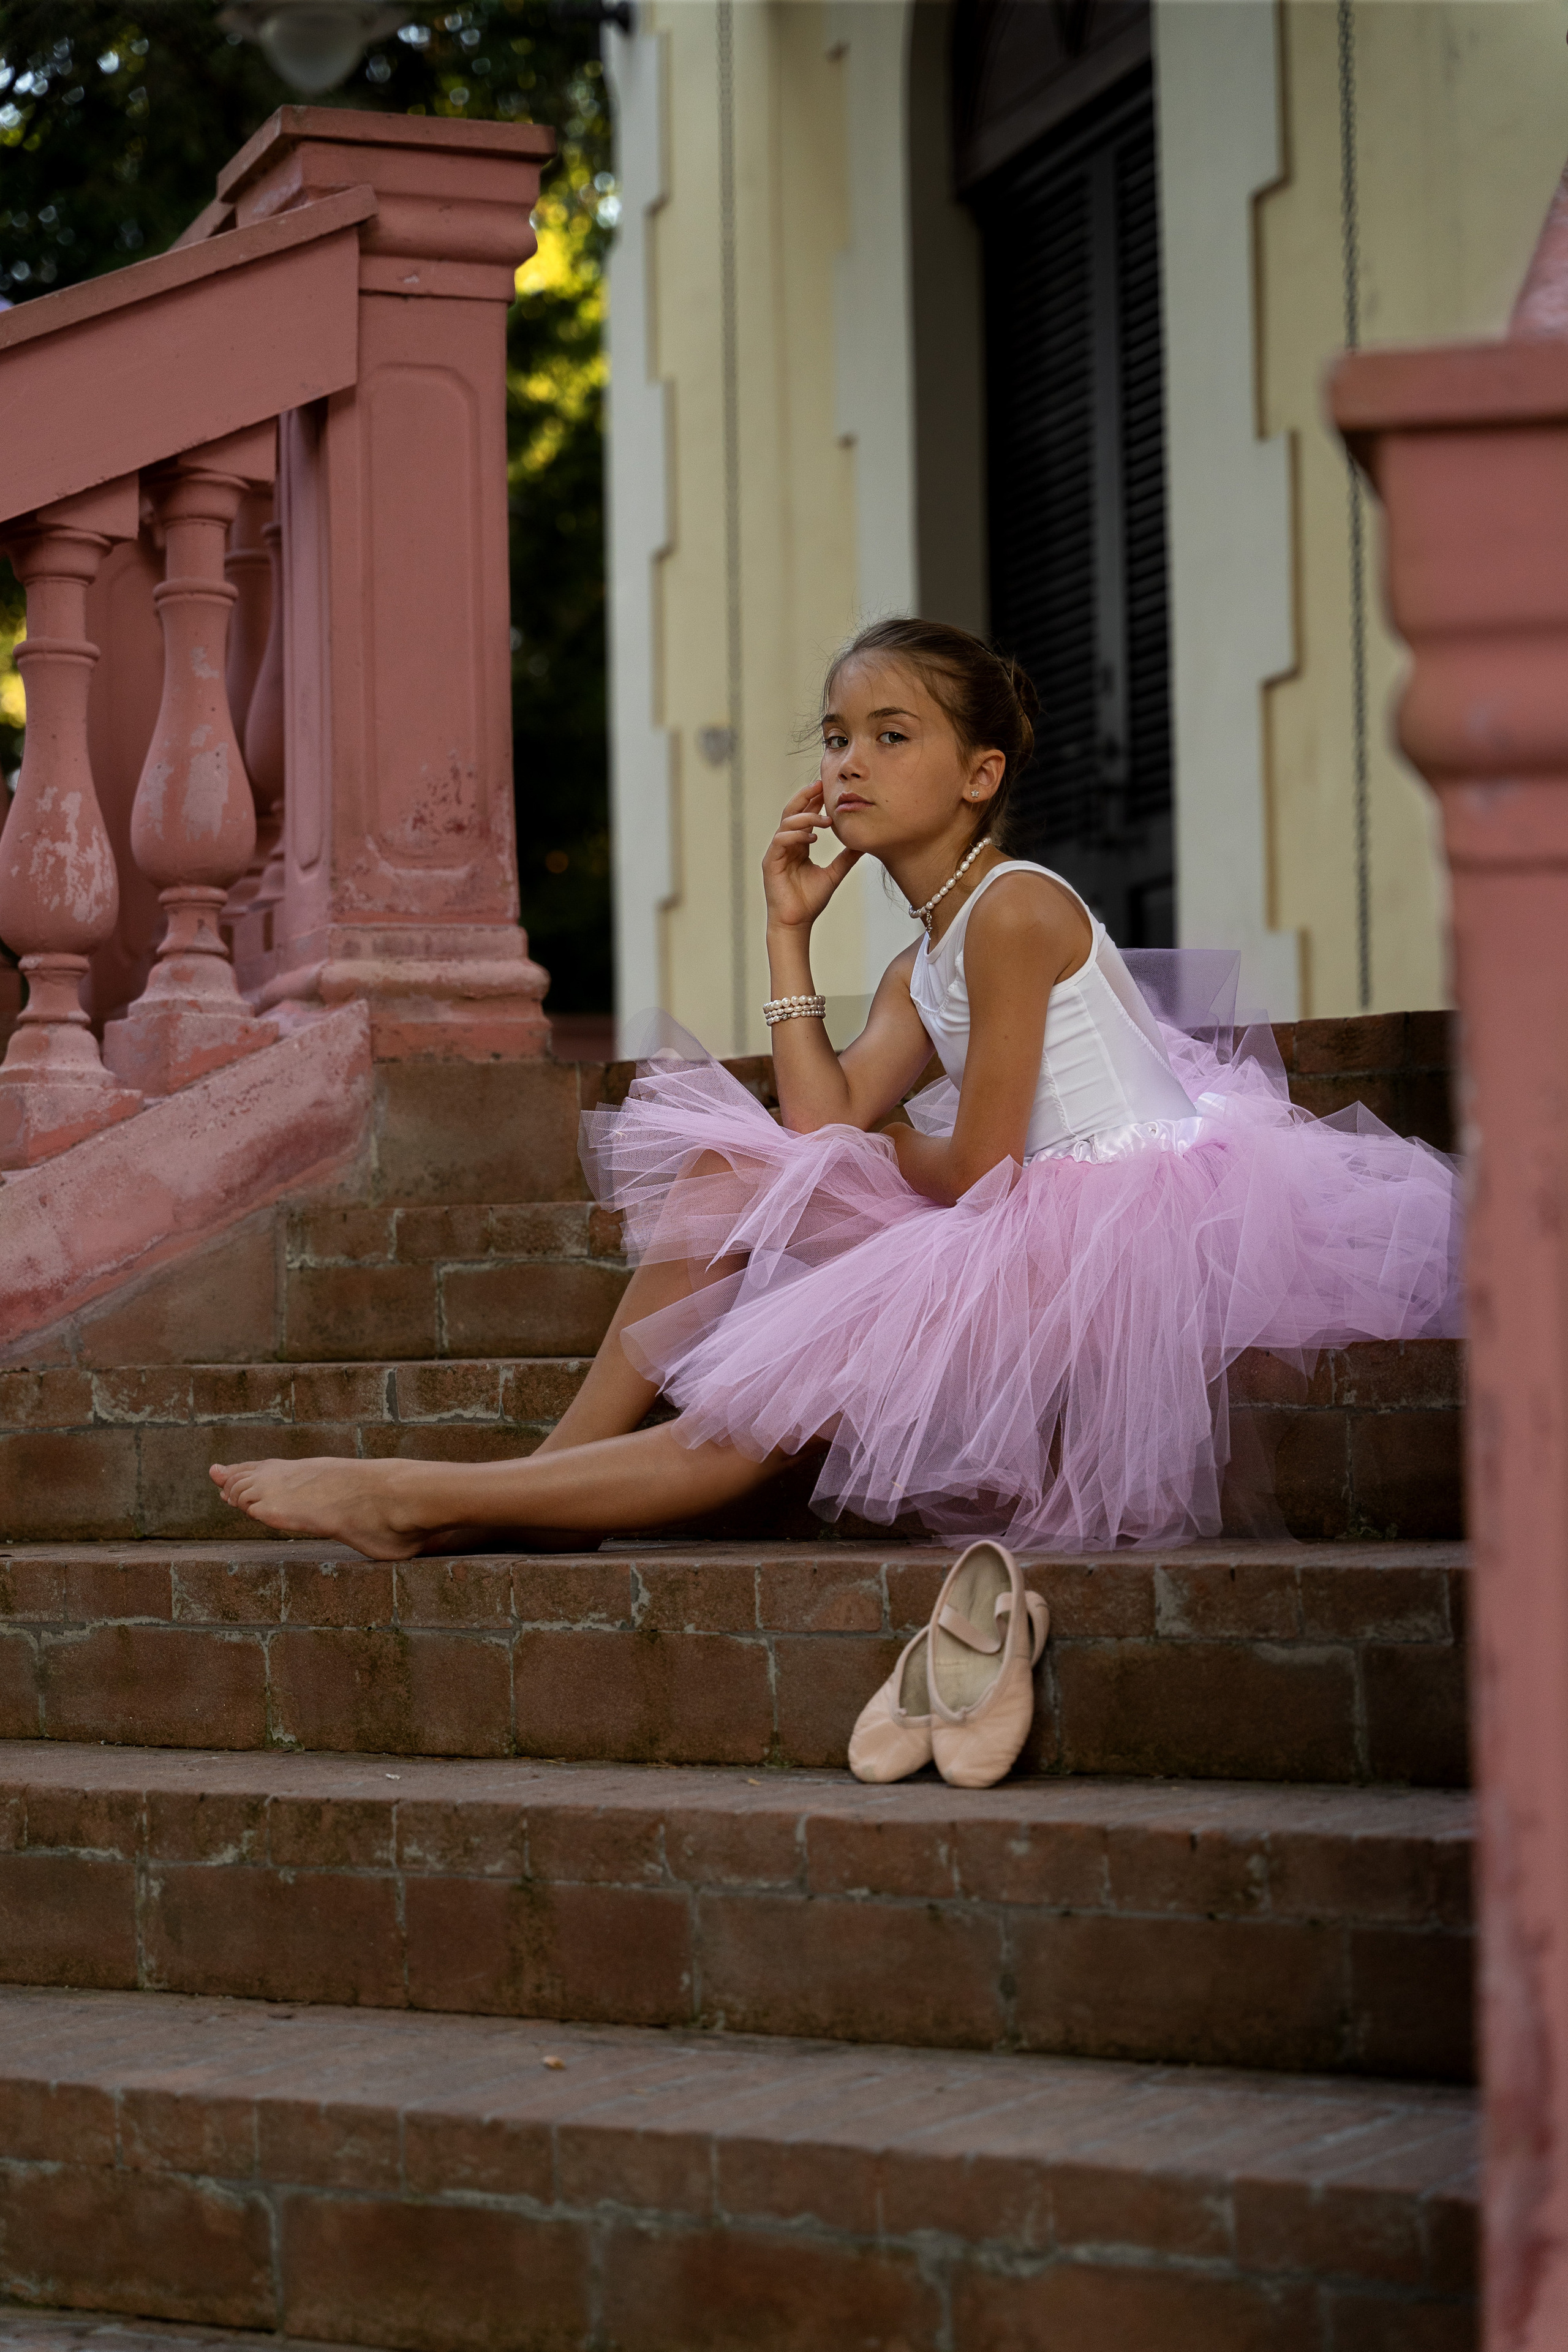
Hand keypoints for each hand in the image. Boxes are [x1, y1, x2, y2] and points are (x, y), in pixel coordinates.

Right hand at [762, 781, 861, 931]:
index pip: (804, 816)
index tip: (828, 788)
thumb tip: (864, 845)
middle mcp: (786, 844)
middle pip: (792, 812)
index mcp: (798, 845)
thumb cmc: (810, 901)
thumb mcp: (834, 874)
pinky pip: (781, 841)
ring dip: (807, 818)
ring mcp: (776, 852)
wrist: (796, 922)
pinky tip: (812, 838)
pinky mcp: (770, 862)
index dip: (815, 801)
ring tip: (826, 821)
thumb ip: (846, 858)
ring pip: (787, 823)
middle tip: (821, 785)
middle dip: (806, 797)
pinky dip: (796, 836)